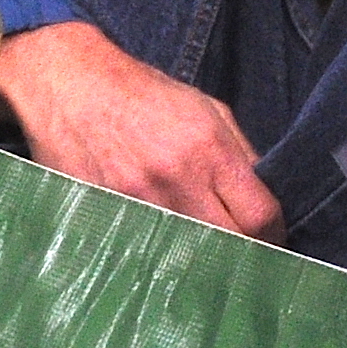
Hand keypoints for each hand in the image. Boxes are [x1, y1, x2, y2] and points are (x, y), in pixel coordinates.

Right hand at [0, 22, 281, 236]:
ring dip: (202, 262)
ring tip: (206, 257)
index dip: (274, 236)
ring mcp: (137, 202)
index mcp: (209, 149)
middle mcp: (175, 179)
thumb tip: (267, 197)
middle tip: (246, 256)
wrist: (72, 86)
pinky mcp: (105, 215)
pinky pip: (144, 252)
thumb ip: (242, 154)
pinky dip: (159, 256)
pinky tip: (163, 249)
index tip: (272, 240)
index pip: (259, 216)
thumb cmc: (145, 95)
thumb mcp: (208, 109)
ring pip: (188, 257)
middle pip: (228, 245)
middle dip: (244, 254)